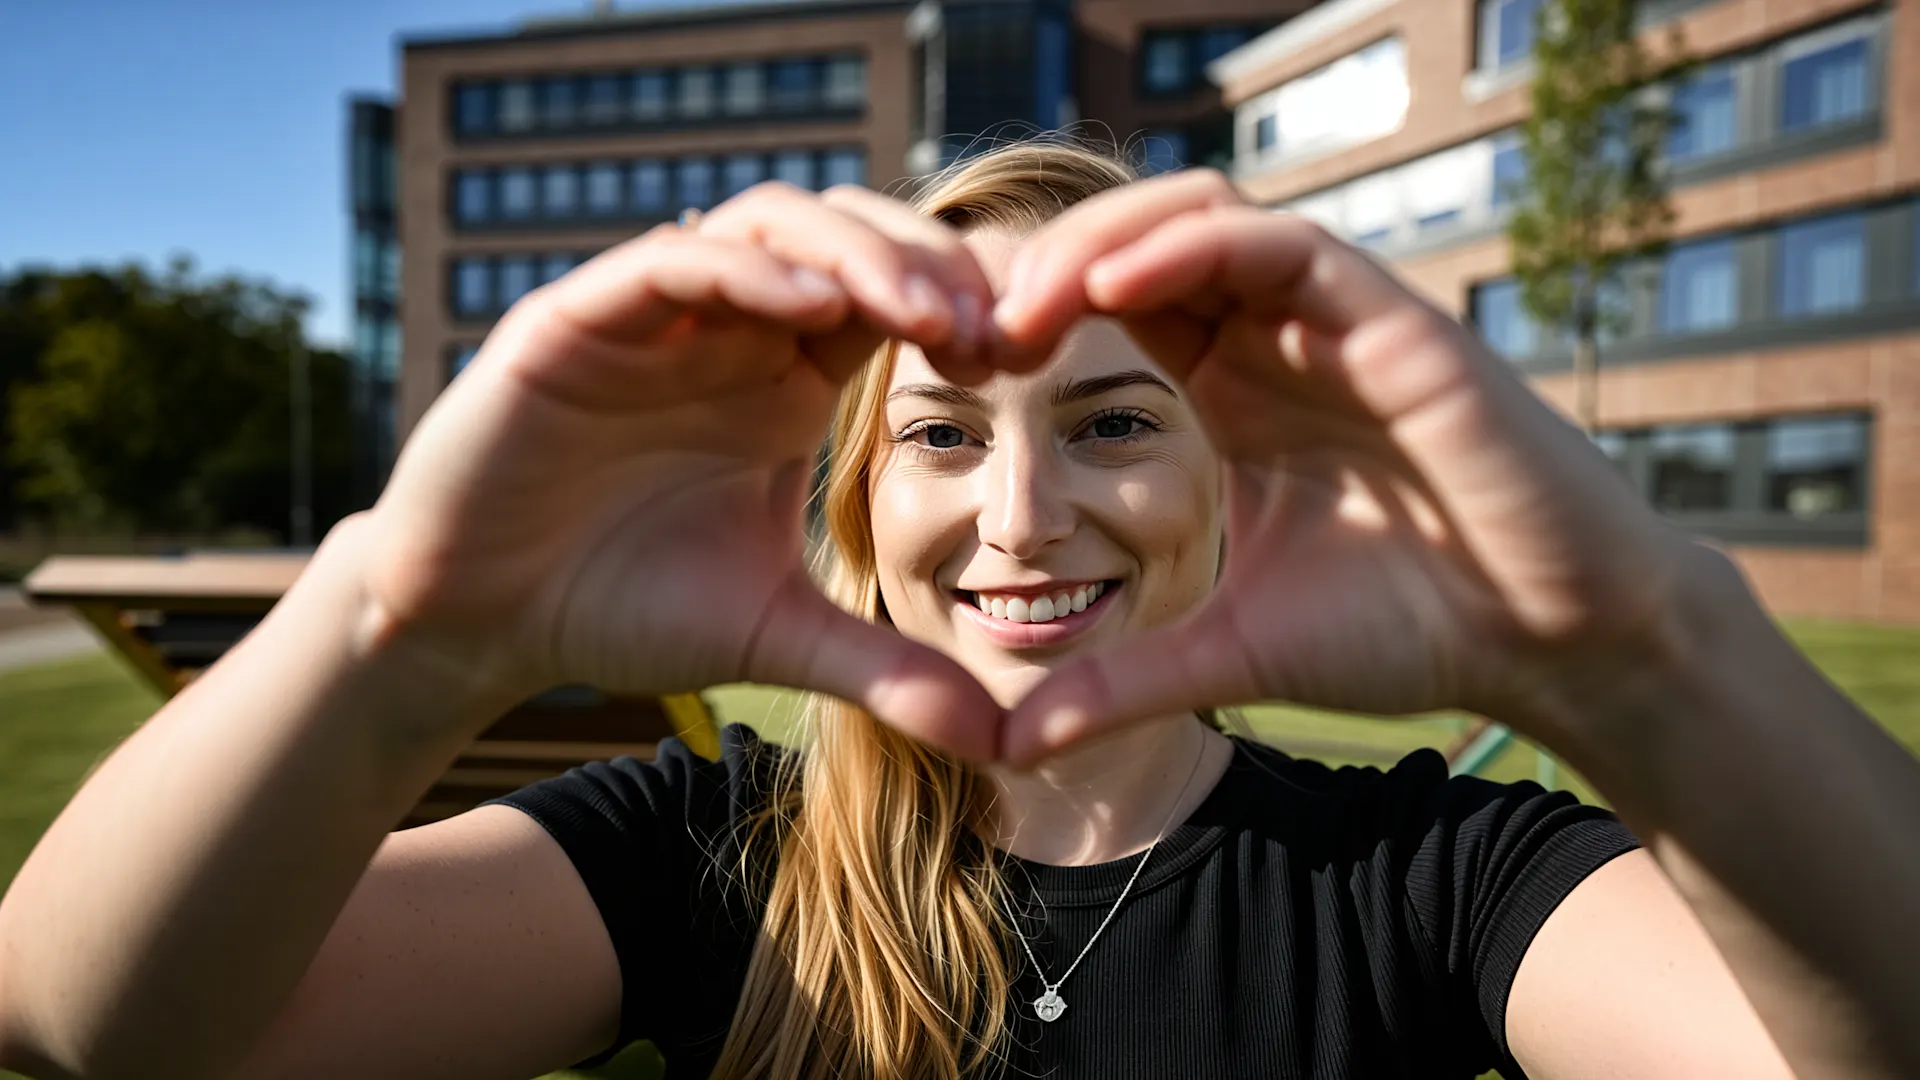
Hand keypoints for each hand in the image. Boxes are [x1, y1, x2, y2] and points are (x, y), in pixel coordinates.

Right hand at [354, 183, 1005, 755]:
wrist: (478, 625)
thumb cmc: (618, 609)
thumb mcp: (776, 636)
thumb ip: (885, 671)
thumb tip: (1006, 740)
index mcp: (785, 378)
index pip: (892, 299)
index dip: (962, 311)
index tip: (1024, 359)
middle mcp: (729, 329)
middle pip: (849, 238)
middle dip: (928, 266)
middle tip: (993, 327)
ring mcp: (653, 315)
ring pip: (768, 228)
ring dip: (855, 254)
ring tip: (924, 312)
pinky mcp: (574, 319)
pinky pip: (670, 264)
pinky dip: (745, 273)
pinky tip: (810, 309)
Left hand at [993, 170, 1699, 765]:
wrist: (1551, 642)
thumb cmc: (1410, 631)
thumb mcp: (1231, 653)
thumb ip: (1123, 684)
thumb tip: (1010, 746)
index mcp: (1233, 387)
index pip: (1112, 305)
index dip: (1026, 314)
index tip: (946, 364)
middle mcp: (1277, 337)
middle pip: (1136, 242)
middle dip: (1040, 268)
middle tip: (957, 326)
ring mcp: (1335, 320)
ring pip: (1200, 219)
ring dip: (1099, 245)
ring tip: (1020, 307)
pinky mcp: (1395, 319)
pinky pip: (1281, 246)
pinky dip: (1192, 249)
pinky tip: (1114, 288)